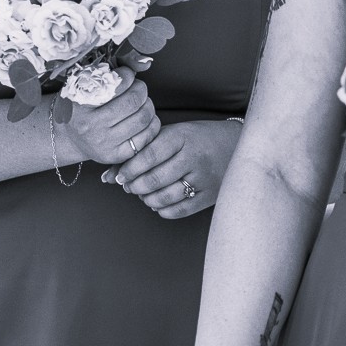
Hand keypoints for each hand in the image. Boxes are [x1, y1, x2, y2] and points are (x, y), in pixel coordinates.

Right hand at [59, 69, 160, 167]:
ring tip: (141, 102)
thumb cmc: (81, 106)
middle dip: (141, 89)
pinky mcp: (117, 156)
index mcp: (82, 107)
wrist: (70, 137)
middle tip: (137, 88)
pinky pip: (147, 136)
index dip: (127, 75)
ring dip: (148, 105)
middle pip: (134, 101)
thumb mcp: (84, 85)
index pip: (117, 84)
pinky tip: (143, 118)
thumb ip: (109, 73)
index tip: (126, 74)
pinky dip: (151, 123)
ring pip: (143, 119)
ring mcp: (105, 145)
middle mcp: (92, 129)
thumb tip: (141, 64)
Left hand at [103, 119, 240, 217]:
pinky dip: (163, 210)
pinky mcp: (211, 196)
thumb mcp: (173, 135)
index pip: (148, 156)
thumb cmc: (198, 138)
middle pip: (154, 179)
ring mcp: (204, 178)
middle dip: (134, 186)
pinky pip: (179, 210)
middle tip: (129, 186)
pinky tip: (159, 202)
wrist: (241, 145)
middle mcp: (194, 157)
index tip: (118, 177)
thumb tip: (105, 176)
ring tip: (143, 193)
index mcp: (183, 136)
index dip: (128, 170)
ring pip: (165, 197)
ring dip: (147, 199)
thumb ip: (142, 151)